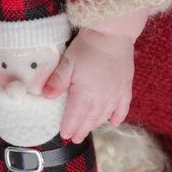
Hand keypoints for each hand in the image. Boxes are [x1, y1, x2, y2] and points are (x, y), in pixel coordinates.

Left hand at [41, 28, 133, 142]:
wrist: (113, 33)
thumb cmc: (88, 46)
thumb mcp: (67, 62)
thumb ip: (56, 81)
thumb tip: (45, 96)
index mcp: (85, 94)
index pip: (75, 116)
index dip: (69, 127)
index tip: (64, 135)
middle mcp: (102, 98)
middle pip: (90, 119)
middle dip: (81, 129)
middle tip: (75, 138)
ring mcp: (116, 94)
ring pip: (104, 115)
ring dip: (96, 124)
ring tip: (88, 129)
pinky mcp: (126, 87)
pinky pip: (123, 107)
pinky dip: (118, 116)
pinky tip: (114, 122)